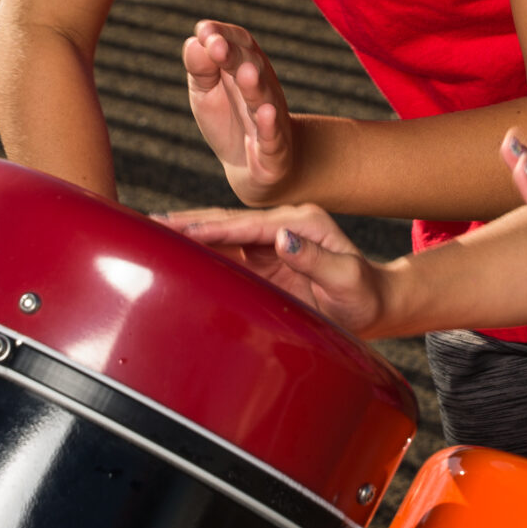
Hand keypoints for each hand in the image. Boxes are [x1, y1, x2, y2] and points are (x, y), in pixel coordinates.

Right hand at [156, 204, 391, 336]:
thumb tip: (282, 239)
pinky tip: (177, 256)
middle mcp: (282, 228)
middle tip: (149, 224)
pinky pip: (227, 257)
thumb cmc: (366, 295)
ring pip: (222, 238)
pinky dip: (201, 255)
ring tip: (150, 235)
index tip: (182, 229)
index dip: (213, 227)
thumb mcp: (348, 279)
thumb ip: (317, 260)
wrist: (377, 305)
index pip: (247, 224)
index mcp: (301, 222)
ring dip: (189, 236)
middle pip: (227, 223)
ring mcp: (271, 245)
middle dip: (189, 224)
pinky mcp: (265, 263)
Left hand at [183, 20, 297, 202]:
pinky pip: (272, 135)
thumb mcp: (205, 91)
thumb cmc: (227, 119)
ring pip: (263, 98)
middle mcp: (261, 86)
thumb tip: (194, 42)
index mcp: (244, 66)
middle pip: (250, 64)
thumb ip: (199, 66)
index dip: (222, 34)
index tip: (203, 32)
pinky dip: (269, 125)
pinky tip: (266, 113)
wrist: (251, 166)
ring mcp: (270, 117)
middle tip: (216, 47)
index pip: (238, 41)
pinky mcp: (274, 148)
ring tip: (245, 74)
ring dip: (254, 86)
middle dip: (234, 55)